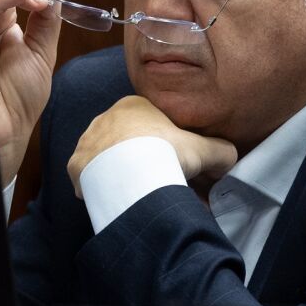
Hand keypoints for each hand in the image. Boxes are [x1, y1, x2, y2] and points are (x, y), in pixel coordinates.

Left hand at [67, 96, 237, 197]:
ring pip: (108, 160)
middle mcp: (105, 119)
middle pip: (128, 144)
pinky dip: (103, 189)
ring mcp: (87, 142)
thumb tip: (229, 158)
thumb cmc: (167, 153)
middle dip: (143, 163)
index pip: (152, 128)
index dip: (168, 150)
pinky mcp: (76, 166)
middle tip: (158, 185)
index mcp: (133, 106)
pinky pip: (90, 179)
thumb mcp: (205, 149)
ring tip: (139, 196)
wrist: (133, 173)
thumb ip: (221, 151)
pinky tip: (118, 199)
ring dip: (122, 175)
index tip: (177, 170)